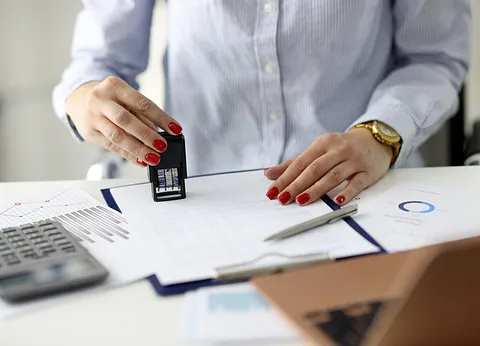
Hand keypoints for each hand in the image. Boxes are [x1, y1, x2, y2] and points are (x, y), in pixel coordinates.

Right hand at [65, 77, 182, 166]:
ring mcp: (93, 117)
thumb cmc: (110, 98)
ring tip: (153, 157)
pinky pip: (111, 147)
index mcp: (115, 86)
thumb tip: (159, 133)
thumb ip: (141, 112)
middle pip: (126, 120)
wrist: (78, 98)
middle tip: (162, 146)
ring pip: (117, 136)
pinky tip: (140, 160)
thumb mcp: (126, 97)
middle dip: (146, 135)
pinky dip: (128, 155)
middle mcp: (101, 100)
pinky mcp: (89, 133)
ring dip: (137, 149)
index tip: (175, 129)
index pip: (142, 103)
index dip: (161, 117)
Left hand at [264, 128, 392, 205]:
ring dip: (317, 189)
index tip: (273, 192)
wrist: (376, 139)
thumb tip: (269, 173)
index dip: (286, 178)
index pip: (300, 163)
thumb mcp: (318, 150)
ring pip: (333, 176)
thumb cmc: (341, 147)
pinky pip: (357, 183)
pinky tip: (337, 201)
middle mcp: (338, 150)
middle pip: (314, 169)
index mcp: (323, 143)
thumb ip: (294, 163)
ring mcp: (354, 160)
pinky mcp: (369, 171)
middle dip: (297, 185)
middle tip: (284, 199)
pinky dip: (347, 192)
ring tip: (302, 200)